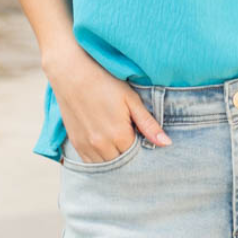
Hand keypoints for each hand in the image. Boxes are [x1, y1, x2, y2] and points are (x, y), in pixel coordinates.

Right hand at [50, 47, 171, 162]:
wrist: (70, 72)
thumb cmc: (104, 81)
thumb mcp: (131, 100)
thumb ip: (148, 124)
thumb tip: (167, 144)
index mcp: (119, 135)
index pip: (138, 155)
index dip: (142, 146)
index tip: (141, 134)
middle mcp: (101, 145)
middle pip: (123, 163)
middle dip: (129, 154)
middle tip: (130, 136)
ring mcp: (86, 146)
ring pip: (107, 166)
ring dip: (115, 158)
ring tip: (118, 140)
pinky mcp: (76, 143)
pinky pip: (91, 163)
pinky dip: (100, 159)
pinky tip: (105, 145)